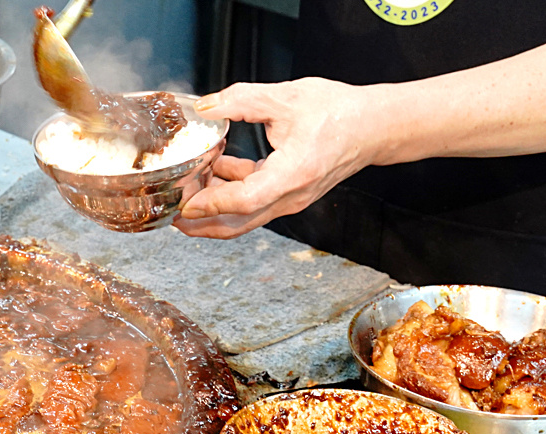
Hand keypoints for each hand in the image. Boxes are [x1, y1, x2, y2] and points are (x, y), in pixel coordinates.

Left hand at [173, 78, 378, 238]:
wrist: (376, 126)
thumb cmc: (341, 113)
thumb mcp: (287, 97)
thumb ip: (242, 100)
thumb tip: (206, 106)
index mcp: (293, 174)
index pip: (243, 200)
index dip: (210, 204)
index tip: (183, 204)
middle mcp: (291, 195)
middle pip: (237, 223)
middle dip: (199, 223)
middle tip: (169, 211)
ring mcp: (290, 199)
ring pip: (242, 217)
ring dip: (212, 206)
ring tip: (186, 184)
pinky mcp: (288, 194)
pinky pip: (253, 202)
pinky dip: (229, 191)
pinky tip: (215, 166)